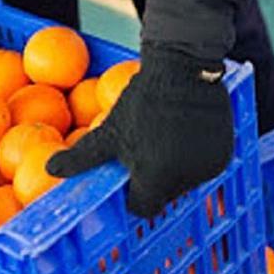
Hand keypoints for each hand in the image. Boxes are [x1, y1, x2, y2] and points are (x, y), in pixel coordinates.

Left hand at [46, 45, 233, 216]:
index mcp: (156, 178)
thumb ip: (82, 157)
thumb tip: (48, 171)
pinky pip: (203, 166)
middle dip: (152, 180)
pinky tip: (181, 133)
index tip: (127, 174)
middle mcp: (186, 179)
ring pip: (185, 182)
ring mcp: (208, 167)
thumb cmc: (141, 99)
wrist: (183, 66)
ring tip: (163, 138)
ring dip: (173, 168)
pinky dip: (193, 157)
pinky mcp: (224, 153)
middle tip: (144, 151)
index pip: (142, 207)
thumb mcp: (109, 129)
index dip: (132, 194)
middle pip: (164, 195)